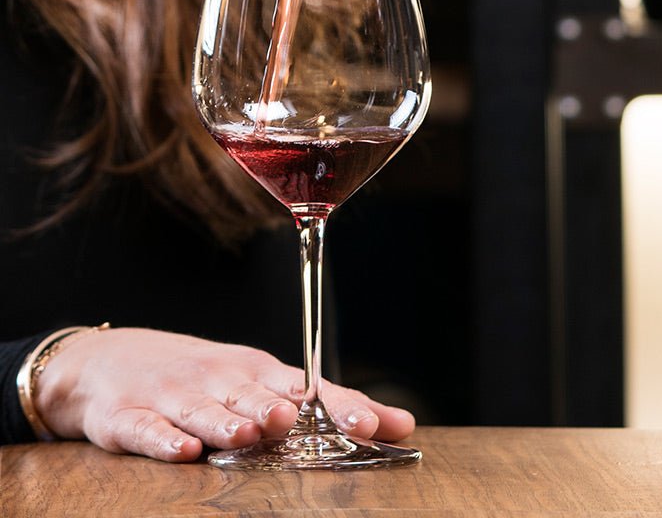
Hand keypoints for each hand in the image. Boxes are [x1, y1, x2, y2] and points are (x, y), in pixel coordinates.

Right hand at [33, 326, 415, 461]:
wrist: (109, 360)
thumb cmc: (203, 379)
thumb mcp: (261, 386)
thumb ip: (327, 410)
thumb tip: (402, 425)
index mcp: (259, 372)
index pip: (308, 387)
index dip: (340, 406)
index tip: (374, 424)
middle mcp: (222, 378)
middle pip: (257, 395)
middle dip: (282, 410)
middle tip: (301, 421)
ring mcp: (175, 396)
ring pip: (206, 411)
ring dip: (230, 422)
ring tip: (253, 432)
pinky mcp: (129, 417)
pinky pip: (149, 431)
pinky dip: (165, 440)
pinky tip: (185, 451)